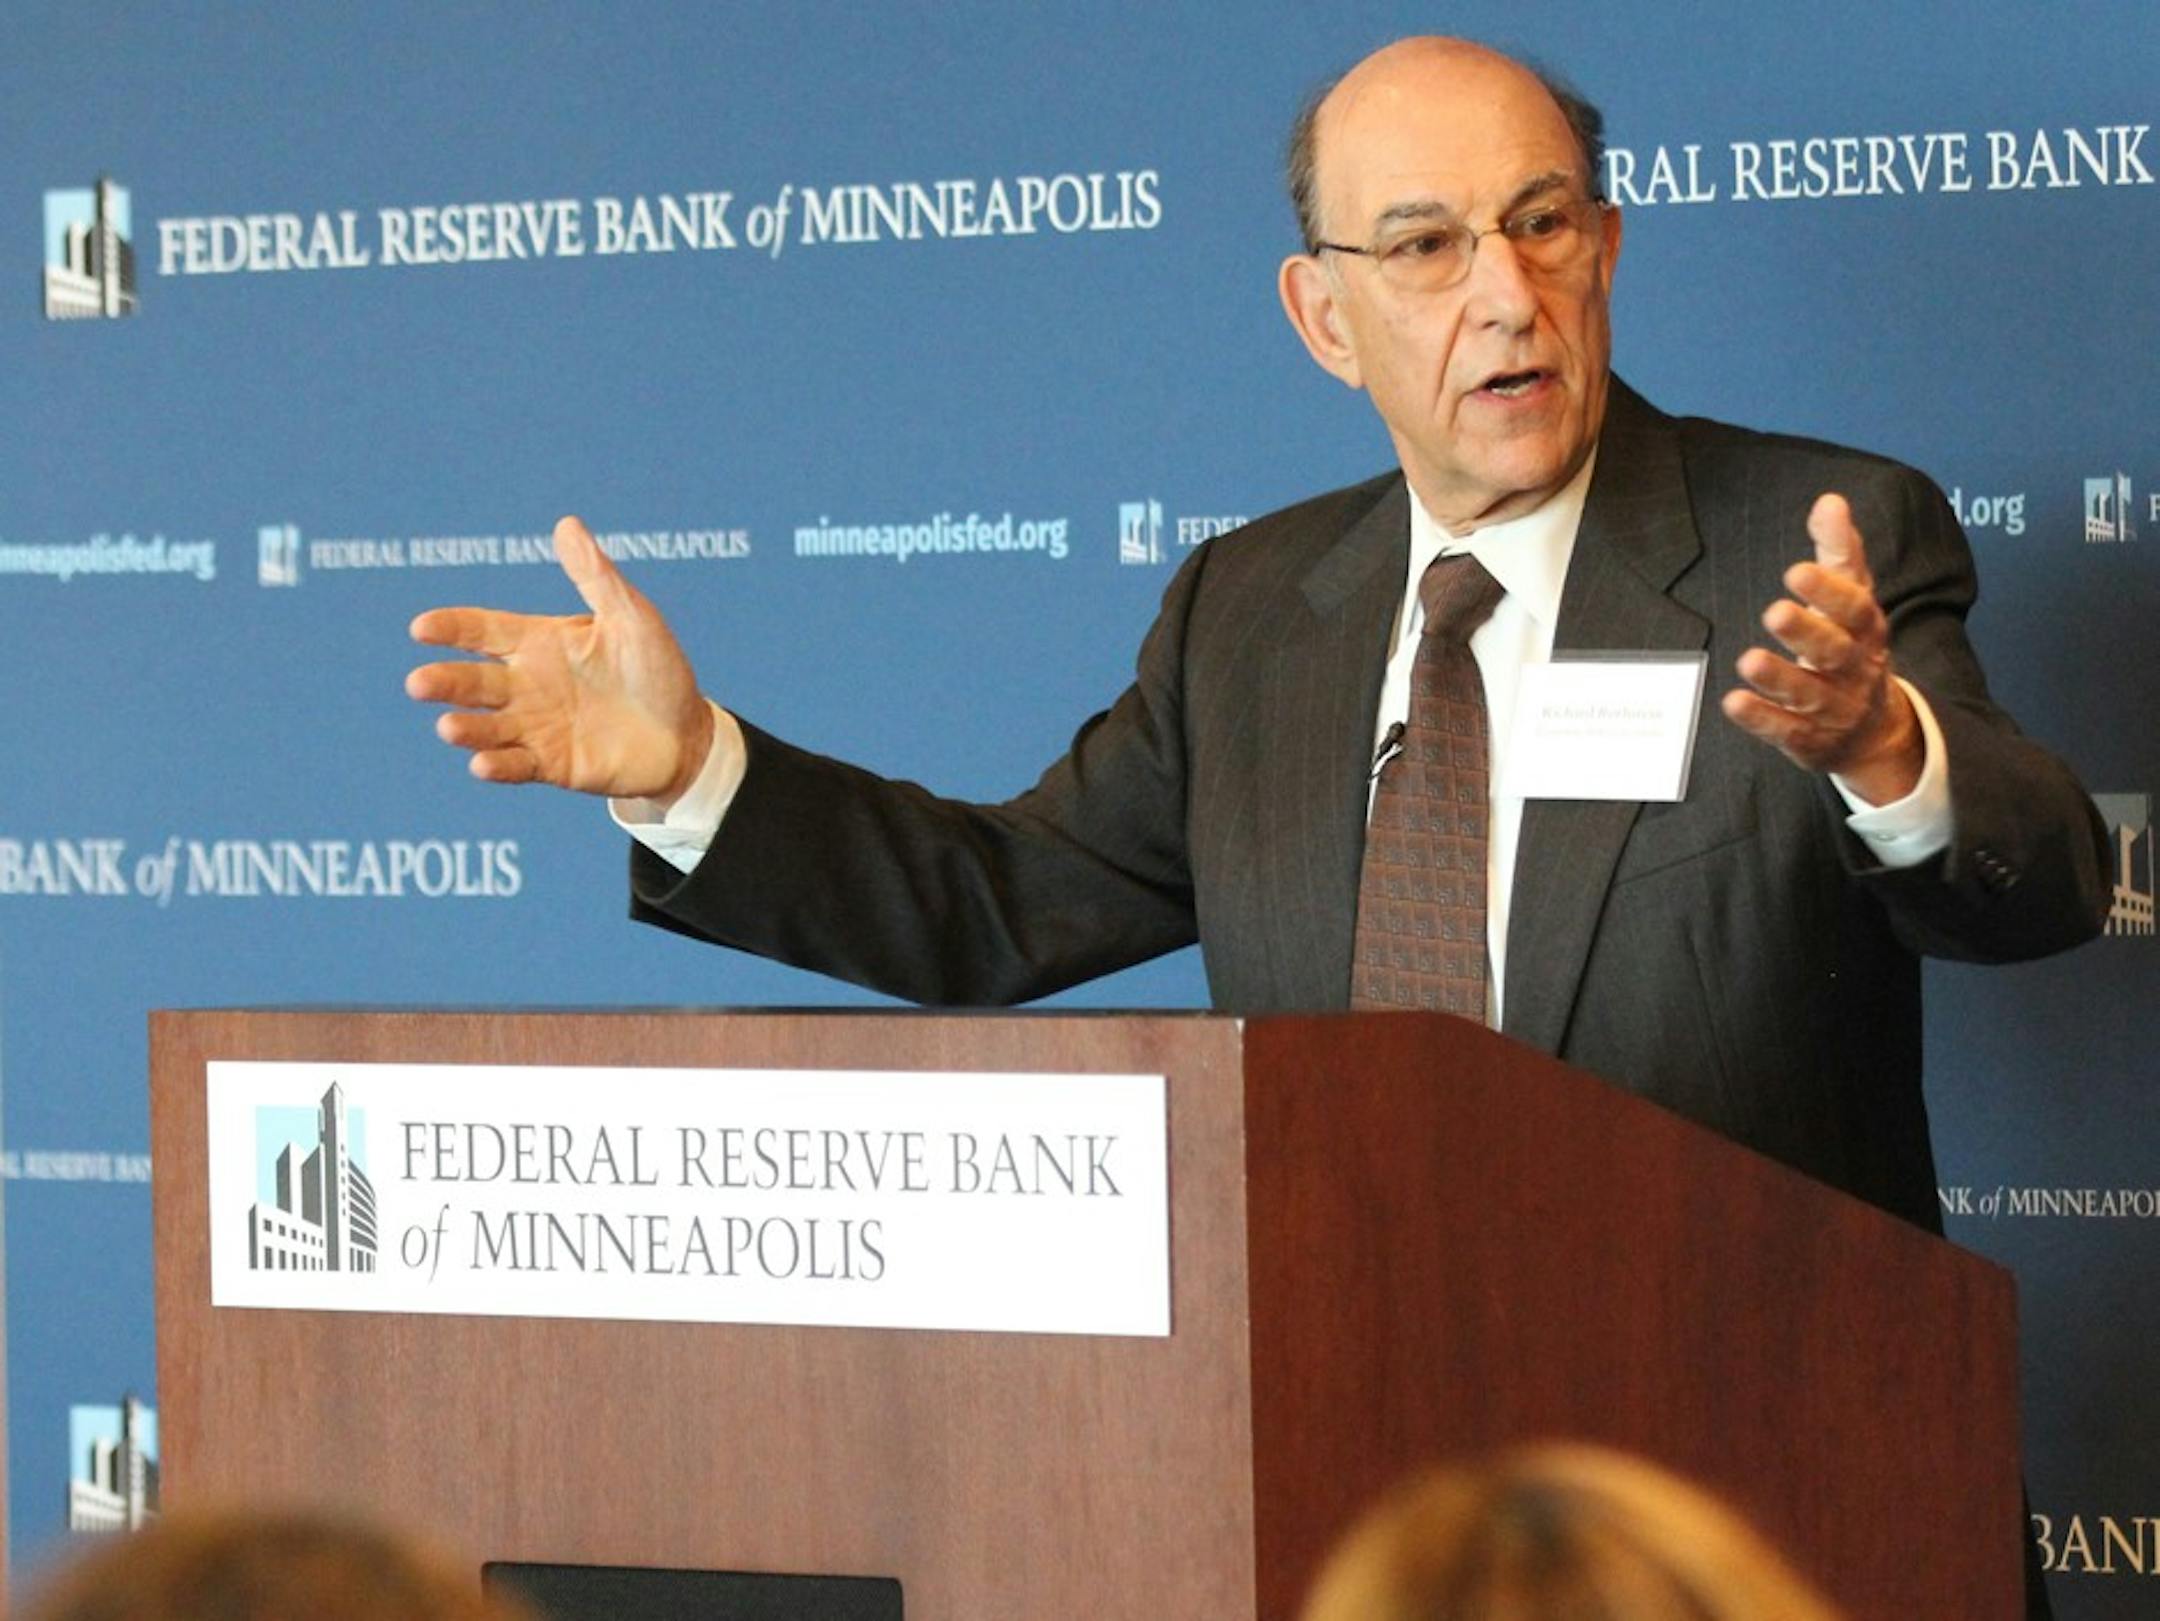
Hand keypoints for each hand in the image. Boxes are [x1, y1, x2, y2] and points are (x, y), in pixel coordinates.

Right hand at [405, 516, 714, 802]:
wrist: (688, 734)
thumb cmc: (658, 669)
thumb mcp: (632, 618)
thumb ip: (596, 577)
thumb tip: (567, 524)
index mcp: (539, 643)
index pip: (483, 631)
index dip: (452, 628)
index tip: (421, 628)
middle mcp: (527, 685)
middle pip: (473, 682)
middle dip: (445, 682)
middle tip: (418, 684)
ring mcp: (535, 727)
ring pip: (487, 727)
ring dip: (466, 728)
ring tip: (449, 727)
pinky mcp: (552, 765)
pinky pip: (517, 766)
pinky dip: (498, 766)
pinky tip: (482, 764)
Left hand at [1719, 492, 1921, 804]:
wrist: (1876, 732)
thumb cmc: (1852, 649)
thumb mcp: (1853, 601)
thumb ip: (1840, 552)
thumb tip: (1830, 501)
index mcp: (1866, 631)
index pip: (1856, 609)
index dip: (1830, 592)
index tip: (1797, 572)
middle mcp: (1855, 670)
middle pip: (1835, 651)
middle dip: (1807, 631)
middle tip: (1774, 611)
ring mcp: (1834, 708)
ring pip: (1810, 694)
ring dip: (1779, 678)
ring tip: (1748, 660)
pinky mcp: (1811, 740)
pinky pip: (1787, 731)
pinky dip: (1762, 719)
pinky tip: (1732, 703)